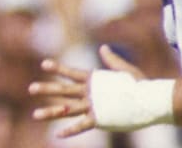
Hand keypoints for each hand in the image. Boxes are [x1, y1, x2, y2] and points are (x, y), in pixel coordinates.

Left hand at [28, 44, 144, 136]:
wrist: (151, 100)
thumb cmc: (140, 84)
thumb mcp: (124, 69)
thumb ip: (111, 60)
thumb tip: (103, 47)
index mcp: (94, 79)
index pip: (72, 72)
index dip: (58, 68)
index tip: (44, 64)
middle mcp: (90, 92)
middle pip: (64, 90)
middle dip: (46, 89)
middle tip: (31, 89)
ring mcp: (93, 106)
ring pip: (67, 109)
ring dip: (51, 112)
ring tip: (36, 115)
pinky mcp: (100, 119)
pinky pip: (82, 126)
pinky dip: (70, 131)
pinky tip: (58, 135)